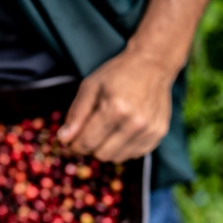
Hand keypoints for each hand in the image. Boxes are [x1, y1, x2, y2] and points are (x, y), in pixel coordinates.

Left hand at [57, 48, 174, 162]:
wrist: (153, 64)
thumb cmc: (118, 74)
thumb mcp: (90, 87)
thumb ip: (76, 114)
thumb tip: (63, 139)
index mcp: (116, 108)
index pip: (87, 143)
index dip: (74, 146)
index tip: (69, 142)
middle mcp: (135, 123)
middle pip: (102, 155)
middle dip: (91, 146)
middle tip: (90, 131)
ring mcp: (149, 130)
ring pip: (117, 158)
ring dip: (107, 148)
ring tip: (108, 128)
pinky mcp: (158, 134)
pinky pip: (133, 155)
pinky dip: (123, 147)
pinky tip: (123, 130)